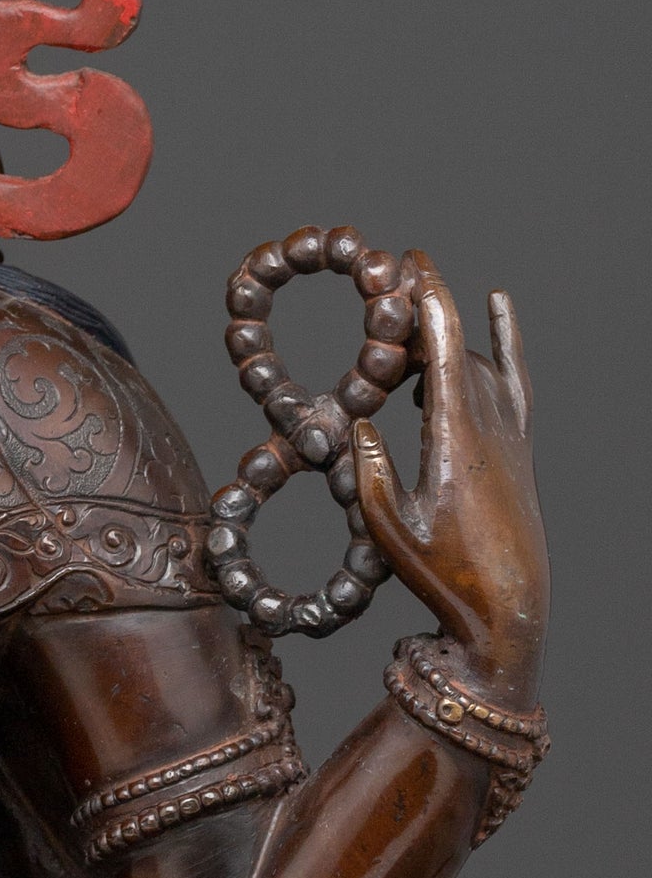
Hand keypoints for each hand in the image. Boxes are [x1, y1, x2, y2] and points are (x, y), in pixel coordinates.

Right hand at [352, 258, 546, 701]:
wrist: (508, 615)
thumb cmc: (443, 575)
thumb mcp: (387, 526)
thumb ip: (370, 468)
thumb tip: (360, 420)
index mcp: (456, 438)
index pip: (446, 349)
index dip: (430, 300)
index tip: (411, 261)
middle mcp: (491, 428)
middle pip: (462, 346)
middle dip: (428, 309)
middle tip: (390, 278)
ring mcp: (510, 438)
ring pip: (482, 362)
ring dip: (448, 333)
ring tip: (406, 319)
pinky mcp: (518, 450)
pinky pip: (515, 380)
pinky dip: (506, 339)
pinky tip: (499, 305)